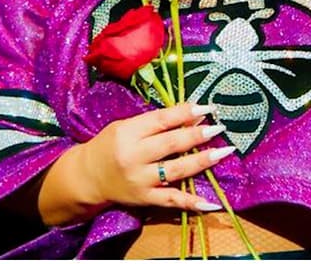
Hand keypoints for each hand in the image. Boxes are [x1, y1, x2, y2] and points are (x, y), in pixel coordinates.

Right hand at [72, 102, 231, 213]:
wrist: (86, 177)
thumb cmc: (111, 145)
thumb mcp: (127, 126)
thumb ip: (157, 122)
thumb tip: (194, 116)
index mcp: (128, 133)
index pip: (161, 120)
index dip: (185, 113)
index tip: (208, 107)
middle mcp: (133, 157)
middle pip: (170, 144)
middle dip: (197, 135)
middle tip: (219, 128)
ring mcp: (140, 180)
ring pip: (175, 170)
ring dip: (202, 161)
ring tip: (223, 151)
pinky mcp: (144, 198)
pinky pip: (171, 200)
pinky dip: (191, 203)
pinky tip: (212, 203)